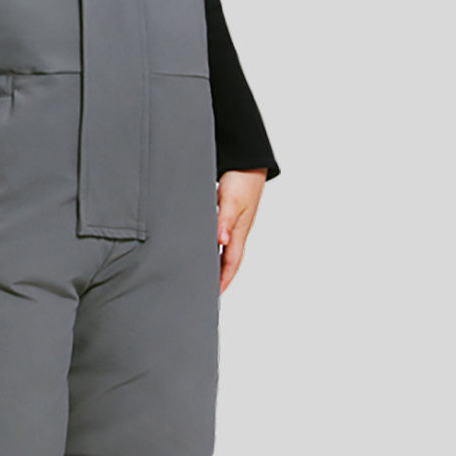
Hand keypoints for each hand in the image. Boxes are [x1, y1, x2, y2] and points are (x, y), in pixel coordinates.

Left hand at [217, 170, 266, 293]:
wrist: (249, 160)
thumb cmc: (242, 179)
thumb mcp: (230, 200)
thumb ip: (224, 220)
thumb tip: (221, 241)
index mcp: (239, 231)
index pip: (231, 263)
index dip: (223, 280)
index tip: (215, 295)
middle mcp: (238, 230)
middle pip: (230, 260)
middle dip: (221, 277)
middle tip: (209, 291)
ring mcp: (236, 222)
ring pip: (226, 249)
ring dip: (218, 263)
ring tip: (207, 275)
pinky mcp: (230, 213)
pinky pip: (223, 237)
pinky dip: (216, 246)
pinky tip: (208, 246)